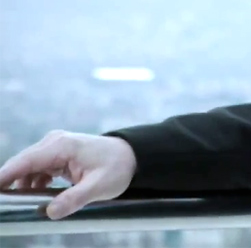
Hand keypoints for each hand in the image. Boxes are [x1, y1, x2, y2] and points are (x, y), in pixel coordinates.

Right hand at [0, 130, 136, 218]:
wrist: (132, 156)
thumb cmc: (118, 168)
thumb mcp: (99, 186)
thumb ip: (75, 198)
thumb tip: (51, 212)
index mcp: (61, 146)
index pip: (24, 162)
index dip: (3, 176)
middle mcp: (53, 143)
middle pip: (21, 165)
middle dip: (7, 183)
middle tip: (4, 203)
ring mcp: (54, 148)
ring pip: (27, 169)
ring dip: (21, 186)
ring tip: (19, 204)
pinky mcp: (57, 156)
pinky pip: (37, 170)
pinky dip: (32, 183)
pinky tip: (36, 197)